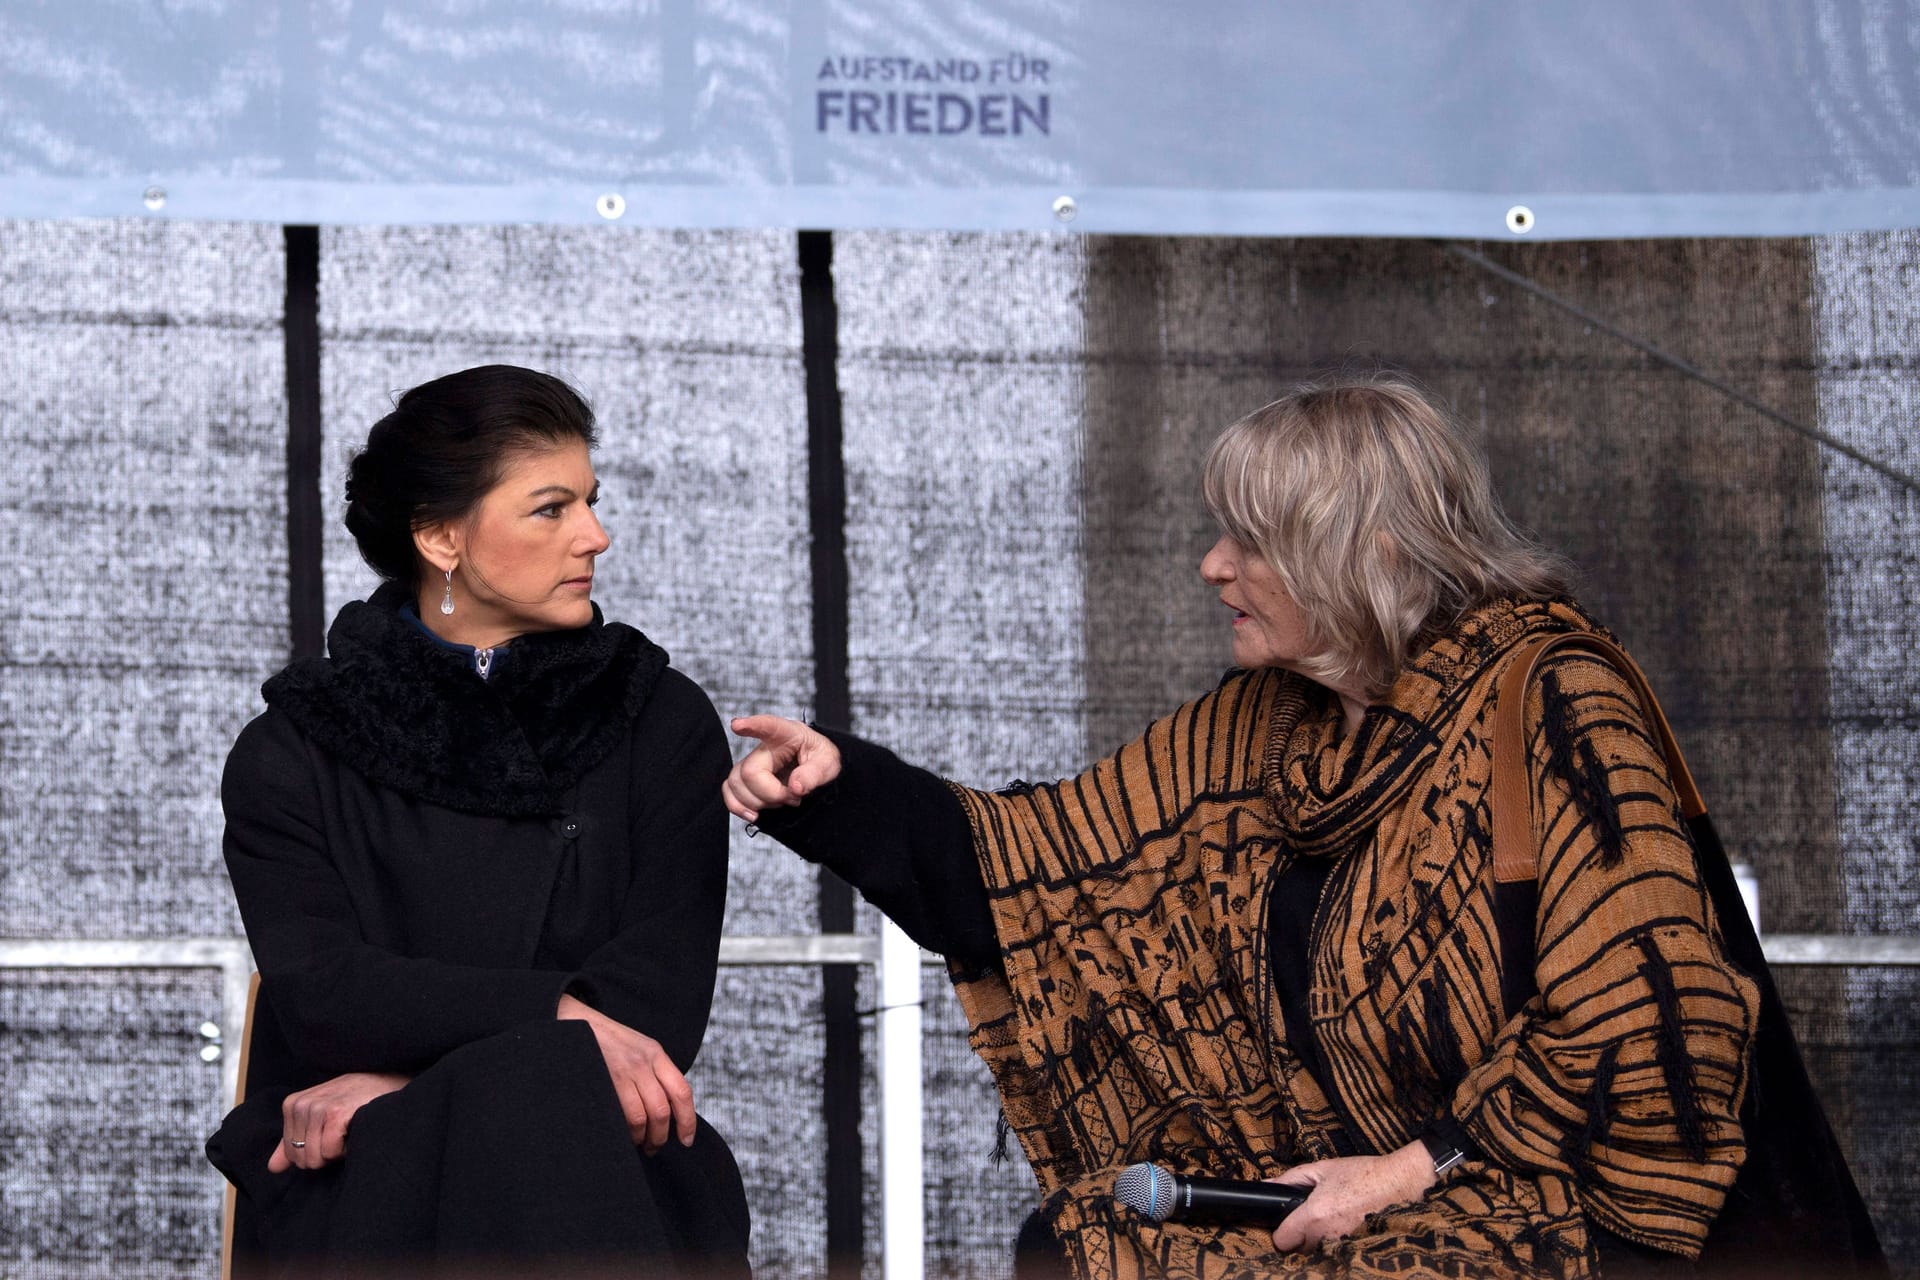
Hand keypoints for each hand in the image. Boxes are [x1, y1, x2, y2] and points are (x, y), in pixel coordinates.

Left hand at [269, 1071, 408, 1172]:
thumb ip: (293, 1141)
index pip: (292, 1154)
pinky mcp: (335, 1113)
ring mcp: (317, 1107)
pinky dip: (347, 1149)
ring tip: (350, 1129)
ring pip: (315, 1158)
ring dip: (338, 1152)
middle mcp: (301, 1104)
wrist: (389, 1079)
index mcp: (292, 1104)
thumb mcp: (320, 1117)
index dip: (316, 1151)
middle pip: (302, 1159)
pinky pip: (330, 1152)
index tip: (333, 1132)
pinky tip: (356, 1129)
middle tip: (343, 1132)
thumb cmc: (356, 1100)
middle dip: (326, 1154)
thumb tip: (272, 1168)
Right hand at [558, 994, 695, 1153]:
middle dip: (660, 1137)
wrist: (575, 1022)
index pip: (682, 1091)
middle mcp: (643, 1062)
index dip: (688, 1121)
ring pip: (642, 1117)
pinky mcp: (602, 1080)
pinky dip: (624, 1131)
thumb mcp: (638, 1047)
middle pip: (662, 1110)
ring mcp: (622, 1071)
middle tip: (654, 1147)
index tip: (686, 1140)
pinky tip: (621, 1134)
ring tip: (638, 1144)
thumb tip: (667, 1110)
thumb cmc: (607, 1041)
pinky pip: (620, 1114)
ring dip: (642, 1138)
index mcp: (656, 1053)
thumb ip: (654, 1072)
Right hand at [723, 715, 842, 821]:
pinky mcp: (746, 779)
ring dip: (758, 802)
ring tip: (781, 801)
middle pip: (750, 771)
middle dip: (771, 794)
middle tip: (794, 797)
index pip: (768, 726)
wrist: (817, 769)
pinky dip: (738, 806)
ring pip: (736, 783)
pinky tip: (753, 814)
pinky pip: (729, 791)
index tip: (737, 725)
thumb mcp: (829, 763)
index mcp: (786, 734)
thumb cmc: (821, 759)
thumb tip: (795, 787)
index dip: (752, 725)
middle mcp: (764, 747)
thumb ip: (814, 774)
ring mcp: (752, 763)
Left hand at [1270, 1140, 1435, 1251]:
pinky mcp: (1357, 1248)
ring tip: (1331, 1219)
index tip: (1287, 1222)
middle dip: (1301, 1235)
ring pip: (1318, 1252)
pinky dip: (1336, 1242)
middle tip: (1312, 1216)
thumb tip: (1268, 1184)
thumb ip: (1291, 1178)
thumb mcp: (1323, 1168)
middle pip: (1300, 1248)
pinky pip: (1336, 1251)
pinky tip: (1344, 1225)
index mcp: (1314, 1214)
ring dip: (1318, 1240)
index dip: (1281, 1232)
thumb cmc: (1362, 1173)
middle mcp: (1326, 1234)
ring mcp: (1343, 1244)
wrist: (1398, 1183)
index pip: (1283, 1241)